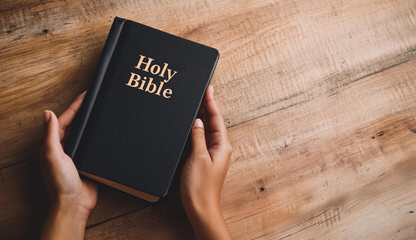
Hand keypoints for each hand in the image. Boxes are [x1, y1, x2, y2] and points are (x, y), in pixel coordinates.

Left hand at [40, 91, 96, 239]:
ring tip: (101, 112)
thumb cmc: (60, 182)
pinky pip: (94, 147)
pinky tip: (106, 134)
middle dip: (84, 112)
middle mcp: (65, 148)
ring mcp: (77, 155)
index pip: (66, 119)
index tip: (86, 95)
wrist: (74, 203)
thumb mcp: (53, 154)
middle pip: (76, 125)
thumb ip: (51, 134)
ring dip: (92, 125)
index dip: (75, 106)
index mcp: (55, 144)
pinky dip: (99, 139)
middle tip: (95, 99)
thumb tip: (47, 112)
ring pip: (85, 135)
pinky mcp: (88, 163)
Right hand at [180, 86, 232, 239]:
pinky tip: (193, 125)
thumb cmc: (201, 187)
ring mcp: (213, 154)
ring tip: (197, 102)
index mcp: (222, 145)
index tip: (209, 88)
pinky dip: (198, 129)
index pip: (216, 118)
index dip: (211, 102)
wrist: (201, 207)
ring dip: (203, 117)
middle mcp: (220, 148)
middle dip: (208, 106)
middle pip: (214, 122)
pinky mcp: (205, 160)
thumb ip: (198, 137)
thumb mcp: (197, 157)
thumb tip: (198, 120)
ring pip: (208, 130)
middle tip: (201, 91)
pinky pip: (203, 139)